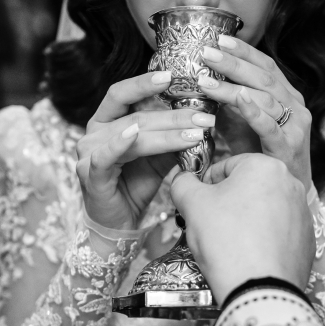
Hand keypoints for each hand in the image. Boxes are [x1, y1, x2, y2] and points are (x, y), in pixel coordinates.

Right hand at [76, 71, 215, 230]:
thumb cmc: (134, 185)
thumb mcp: (156, 158)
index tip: (171, 76)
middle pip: (137, 116)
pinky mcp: (90, 173)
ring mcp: (89, 152)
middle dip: (175, 117)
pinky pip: (106, 156)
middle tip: (205, 117)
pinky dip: (119, 144)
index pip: (123, 95)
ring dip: (165, 134)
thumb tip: (200, 123)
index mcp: (107, 123)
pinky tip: (134, 134)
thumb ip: (169, 140)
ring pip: (131, 135)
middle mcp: (94, 132)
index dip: (144, 83)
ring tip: (196, 133)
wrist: (118, 222)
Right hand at [170, 154, 315, 304]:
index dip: (206, 184)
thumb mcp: (192, 204)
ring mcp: (302, 212)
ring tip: (230, 240)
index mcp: (265, 166)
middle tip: (211, 223)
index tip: (198, 202)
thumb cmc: (225, 239)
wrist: (258, 289)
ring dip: (243, 218)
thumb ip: (182, 183)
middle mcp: (291, 183)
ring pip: (262, 208)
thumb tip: (182, 179)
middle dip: (226, 202)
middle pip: (246, 187)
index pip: (226, 165)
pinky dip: (262, 236)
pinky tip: (249, 252)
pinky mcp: (307, 238)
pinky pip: (277, 229)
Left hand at [198, 36, 311, 191]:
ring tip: (206, 81)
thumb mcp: (246, 123)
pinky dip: (253, 112)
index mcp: (287, 96)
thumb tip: (206, 85)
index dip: (244, 52)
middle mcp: (295, 106)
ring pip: (264, 98)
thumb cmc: (264, 152)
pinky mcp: (288, 146)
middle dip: (234, 64)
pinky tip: (238, 100)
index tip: (220, 41)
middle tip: (207, 54)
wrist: (288, 184)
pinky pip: (270, 126)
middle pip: (264, 78)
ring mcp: (295, 125)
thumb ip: (232, 104)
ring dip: (233, 87)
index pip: (266, 67)